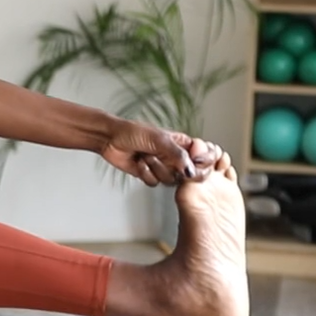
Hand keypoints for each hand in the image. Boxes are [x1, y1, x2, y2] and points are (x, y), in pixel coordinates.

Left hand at [98, 120, 223, 186]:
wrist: (110, 139)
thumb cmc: (133, 132)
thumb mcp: (160, 140)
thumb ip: (178, 155)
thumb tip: (192, 171)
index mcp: (183, 144)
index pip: (205, 158)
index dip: (203, 163)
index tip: (195, 162)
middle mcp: (176, 157)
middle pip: (190, 174)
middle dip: (175, 169)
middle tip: (165, 161)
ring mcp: (164, 167)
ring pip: (171, 180)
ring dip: (156, 169)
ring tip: (146, 156)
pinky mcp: (151, 175)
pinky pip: (155, 183)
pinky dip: (146, 174)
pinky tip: (139, 163)